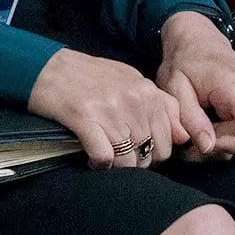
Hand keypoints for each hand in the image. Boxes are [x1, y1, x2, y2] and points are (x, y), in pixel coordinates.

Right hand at [27, 48, 183, 168]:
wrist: (51, 68)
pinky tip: (92, 158)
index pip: (169, 139)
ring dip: (118, 167)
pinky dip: (99, 163)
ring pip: (128, 160)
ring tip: (106, 158)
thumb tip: (183, 136)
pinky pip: (104, 157)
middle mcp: (135, 100)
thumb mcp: (132, 81)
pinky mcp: (86, 119)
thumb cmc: (92, 77)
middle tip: (121, 158)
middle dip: (138, 162)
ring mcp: (111, 110)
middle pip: (151, 153)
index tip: (141, 152)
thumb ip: (160, 105)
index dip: (156, 153)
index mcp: (148, 92)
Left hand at [154, 12, 234, 161]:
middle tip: (191, 136)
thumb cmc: (186, 63)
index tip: (205, 143)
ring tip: (200, 125)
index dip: (231, 145)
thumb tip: (207, 146)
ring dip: (222, 140)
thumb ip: (190, 120)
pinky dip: (229, 133)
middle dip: (218, 145)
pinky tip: (212, 122)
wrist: (199, 43)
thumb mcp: (176, 89)